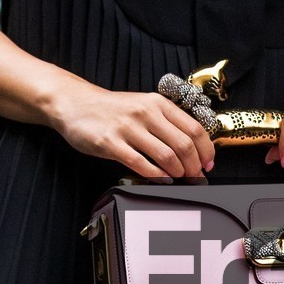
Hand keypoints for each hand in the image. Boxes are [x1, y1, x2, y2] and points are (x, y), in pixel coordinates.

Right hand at [50, 79, 214, 181]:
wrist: (75, 103)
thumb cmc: (111, 109)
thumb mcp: (143, 105)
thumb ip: (165, 121)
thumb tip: (191, 146)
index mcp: (158, 104)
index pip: (194, 128)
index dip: (206, 150)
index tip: (208, 164)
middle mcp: (146, 113)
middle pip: (184, 144)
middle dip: (194, 166)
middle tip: (195, 176)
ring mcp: (128, 128)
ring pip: (166, 156)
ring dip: (178, 173)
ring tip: (179, 179)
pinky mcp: (111, 143)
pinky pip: (140, 164)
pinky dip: (156, 176)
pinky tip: (162, 180)